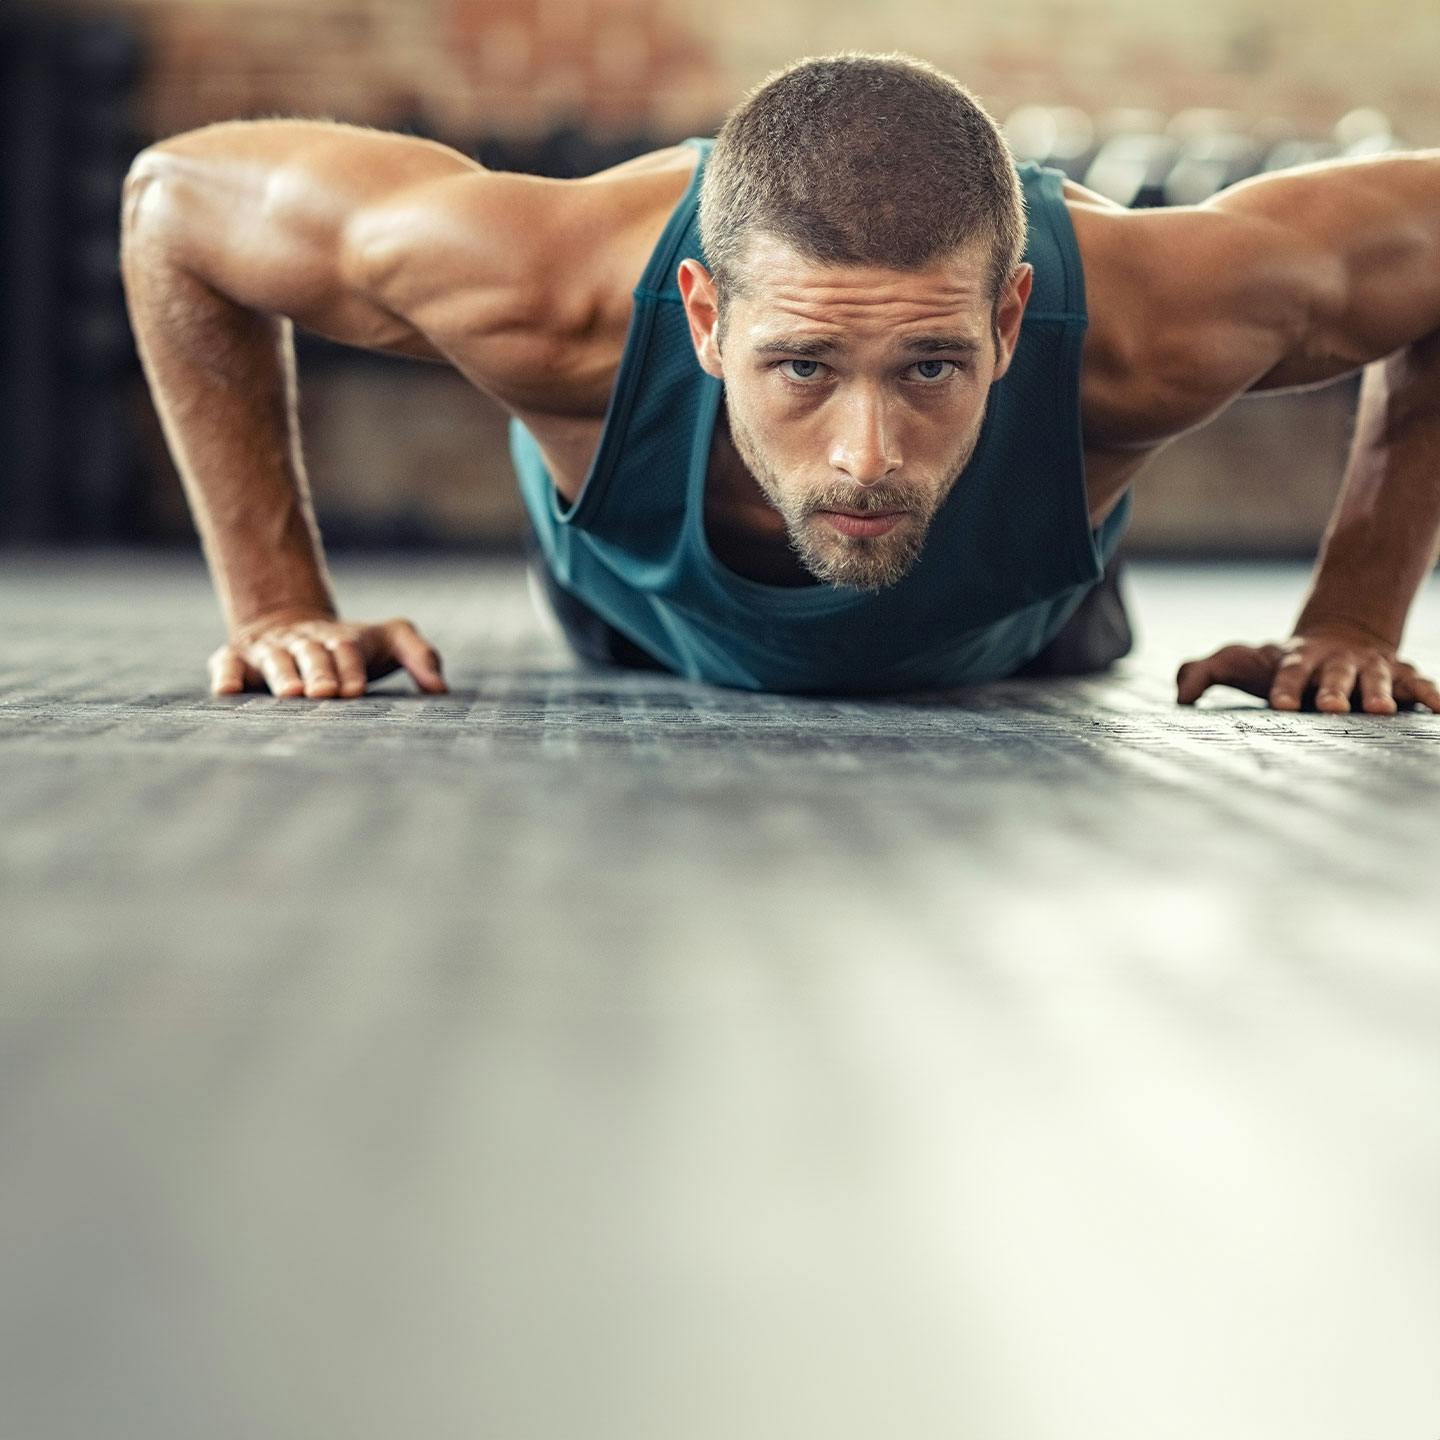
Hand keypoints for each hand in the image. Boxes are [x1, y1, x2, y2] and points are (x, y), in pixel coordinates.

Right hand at [207, 613, 447, 698]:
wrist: (292, 623)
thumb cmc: (353, 648)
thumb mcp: (390, 641)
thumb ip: (421, 656)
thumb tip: (442, 689)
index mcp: (342, 641)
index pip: (348, 652)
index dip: (350, 669)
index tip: (355, 691)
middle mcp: (305, 643)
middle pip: (312, 655)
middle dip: (319, 673)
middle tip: (324, 693)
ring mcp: (270, 650)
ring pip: (275, 660)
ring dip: (280, 675)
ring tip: (288, 694)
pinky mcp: (237, 659)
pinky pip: (226, 664)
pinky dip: (224, 675)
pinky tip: (226, 692)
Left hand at [1175, 627, 1439, 713]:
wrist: (1338, 636)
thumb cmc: (1277, 662)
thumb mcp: (1238, 662)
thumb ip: (1202, 672)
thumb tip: (1180, 696)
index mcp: (1295, 661)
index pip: (1287, 674)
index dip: (1284, 688)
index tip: (1281, 705)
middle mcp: (1334, 664)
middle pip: (1334, 677)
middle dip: (1335, 691)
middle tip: (1334, 708)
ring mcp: (1368, 668)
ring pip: (1377, 680)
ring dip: (1381, 694)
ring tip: (1385, 711)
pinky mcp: (1398, 675)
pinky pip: (1418, 683)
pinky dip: (1429, 694)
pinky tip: (1439, 709)